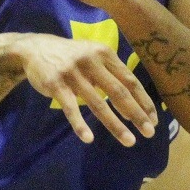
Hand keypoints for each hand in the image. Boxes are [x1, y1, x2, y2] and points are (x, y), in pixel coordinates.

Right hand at [15, 33, 158, 146]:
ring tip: (129, 141)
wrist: (36, 49)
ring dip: (115, 124)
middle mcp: (92, 61)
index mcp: (105, 54)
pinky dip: (80, 124)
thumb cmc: (72, 56)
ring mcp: (73, 73)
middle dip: (136, 114)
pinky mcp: (56, 84)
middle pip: (119, 92)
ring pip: (97, 103)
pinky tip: (89, 138)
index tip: (154, 119)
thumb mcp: (94, 56)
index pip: (130, 80)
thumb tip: (133, 102)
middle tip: (149, 132)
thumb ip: (111, 73)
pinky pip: (70, 108)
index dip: (143, 100)